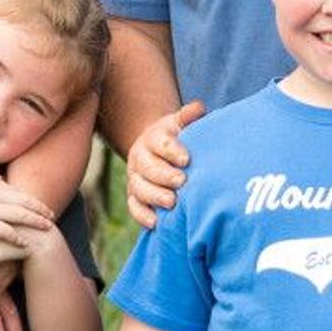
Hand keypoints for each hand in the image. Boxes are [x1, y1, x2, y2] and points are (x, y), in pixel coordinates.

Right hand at [0, 175, 54, 257]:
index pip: (13, 190)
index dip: (27, 198)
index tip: (37, 204)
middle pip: (22, 200)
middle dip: (39, 208)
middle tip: (51, 215)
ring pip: (20, 215)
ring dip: (36, 222)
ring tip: (47, 228)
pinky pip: (8, 231)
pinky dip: (18, 237)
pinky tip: (26, 243)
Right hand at [125, 100, 203, 229]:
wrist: (158, 151)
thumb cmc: (177, 138)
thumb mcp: (181, 123)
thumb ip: (189, 116)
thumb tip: (197, 108)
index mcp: (153, 138)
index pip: (160, 143)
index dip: (172, 151)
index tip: (186, 159)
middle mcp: (140, 157)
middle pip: (148, 167)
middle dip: (164, 175)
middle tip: (182, 182)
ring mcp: (135, 178)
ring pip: (139, 188)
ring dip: (154, 196)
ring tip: (172, 202)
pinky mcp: (134, 196)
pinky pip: (134, 207)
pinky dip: (142, 215)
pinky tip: (156, 222)